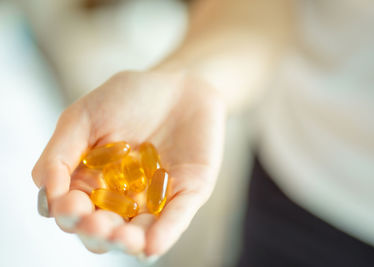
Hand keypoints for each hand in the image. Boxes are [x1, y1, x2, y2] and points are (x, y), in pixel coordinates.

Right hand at [32, 71, 225, 256]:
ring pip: (138, 233)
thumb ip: (61, 152)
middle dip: (97, 233)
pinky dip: (164, 234)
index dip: (69, 213)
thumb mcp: (84, 116)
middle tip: (97, 225)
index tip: (70, 205)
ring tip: (123, 239)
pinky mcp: (187, 193)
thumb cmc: (130, 97)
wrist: (180, 84)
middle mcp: (122, 198)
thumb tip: (45, 191)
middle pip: (104, 230)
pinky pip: (175, 219)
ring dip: (127, 242)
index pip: (75, 210)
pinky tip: (151, 245)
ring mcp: (155, 199)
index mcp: (93, 182)